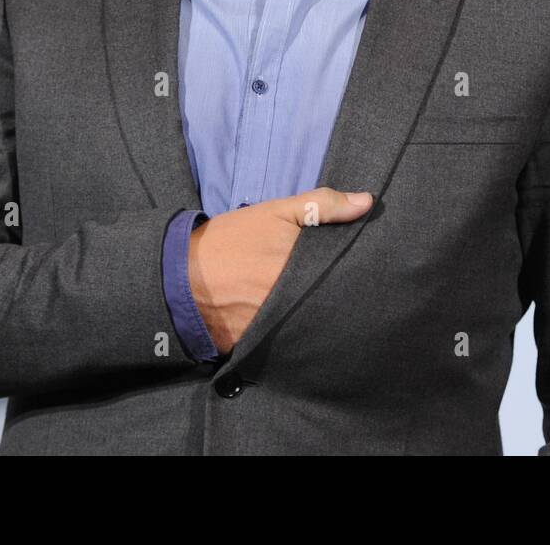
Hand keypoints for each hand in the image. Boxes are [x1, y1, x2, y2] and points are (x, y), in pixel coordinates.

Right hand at [187, 187, 373, 354]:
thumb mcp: (276, 212)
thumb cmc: (232, 239)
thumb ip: (322, 205)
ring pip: (311, 325)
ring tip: (321, 308)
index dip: (355, 277)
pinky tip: (296, 325)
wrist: (181, 275)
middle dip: (336, 298)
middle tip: (343, 291)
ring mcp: (275, 327)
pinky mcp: (259, 346)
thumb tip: (367, 202)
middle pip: (330, 304)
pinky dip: (293, 335)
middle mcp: (291, 302)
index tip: (361, 271)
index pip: (342, 278)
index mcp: (300, 269)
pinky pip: (286, 344)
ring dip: (316, 317)